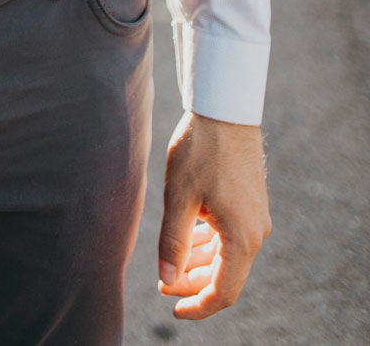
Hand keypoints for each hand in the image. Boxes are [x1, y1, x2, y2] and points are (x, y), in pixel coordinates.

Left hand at [157, 111, 270, 319]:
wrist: (224, 109)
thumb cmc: (200, 150)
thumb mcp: (179, 197)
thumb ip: (173, 242)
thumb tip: (167, 280)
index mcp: (242, 237)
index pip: (224, 292)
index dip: (198, 306)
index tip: (173, 308)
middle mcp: (255, 232)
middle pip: (226, 276)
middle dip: (194, 284)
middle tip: (163, 285)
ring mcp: (255, 216)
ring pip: (227, 255)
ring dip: (200, 263)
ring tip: (171, 265)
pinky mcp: (250, 202)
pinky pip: (230, 235)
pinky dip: (209, 243)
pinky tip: (189, 238)